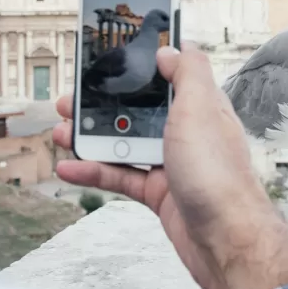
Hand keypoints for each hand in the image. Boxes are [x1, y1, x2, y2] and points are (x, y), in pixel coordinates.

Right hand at [53, 45, 287, 288]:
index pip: (168, 77)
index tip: (111, 58)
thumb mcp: (201, 108)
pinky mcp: (160, 193)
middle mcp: (187, 133)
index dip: (140, 67)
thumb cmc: (219, 175)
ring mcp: (173, 164)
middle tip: (72, 101)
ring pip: (125, 144)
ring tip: (62, 131)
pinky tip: (70, 168)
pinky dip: (95, 172)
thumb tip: (172, 49)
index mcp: (200, 107)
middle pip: (138, 111)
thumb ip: (188, 74)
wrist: (225, 239)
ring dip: (92, 137)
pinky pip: (121, 177)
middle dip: (104, 105)